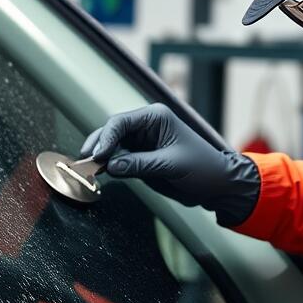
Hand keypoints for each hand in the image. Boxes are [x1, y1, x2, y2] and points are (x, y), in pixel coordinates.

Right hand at [80, 103, 259, 225]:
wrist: (217, 185)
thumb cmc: (203, 168)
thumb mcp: (171, 165)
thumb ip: (139, 164)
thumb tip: (110, 167)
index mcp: (156, 117)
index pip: (121, 122)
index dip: (105, 138)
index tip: (97, 156)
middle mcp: (146, 125)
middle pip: (111, 131)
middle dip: (97, 145)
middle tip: (85, 162)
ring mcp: (141, 141)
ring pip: (111, 144)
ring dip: (99, 155)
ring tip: (88, 168)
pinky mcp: (140, 157)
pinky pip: (118, 158)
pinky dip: (107, 165)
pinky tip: (99, 172)